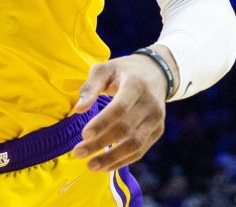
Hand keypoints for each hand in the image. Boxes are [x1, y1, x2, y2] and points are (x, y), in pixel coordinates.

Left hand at [70, 54, 167, 172]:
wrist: (156, 73)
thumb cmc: (123, 71)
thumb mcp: (105, 69)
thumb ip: (90, 86)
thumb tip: (78, 109)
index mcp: (136, 85)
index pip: (120, 108)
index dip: (102, 122)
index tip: (83, 134)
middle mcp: (150, 104)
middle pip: (125, 129)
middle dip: (100, 144)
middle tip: (78, 152)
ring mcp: (156, 120)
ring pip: (135, 145)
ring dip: (111, 158)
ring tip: (90, 165)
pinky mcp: (158, 131)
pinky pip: (140, 150)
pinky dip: (122, 161)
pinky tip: (105, 166)